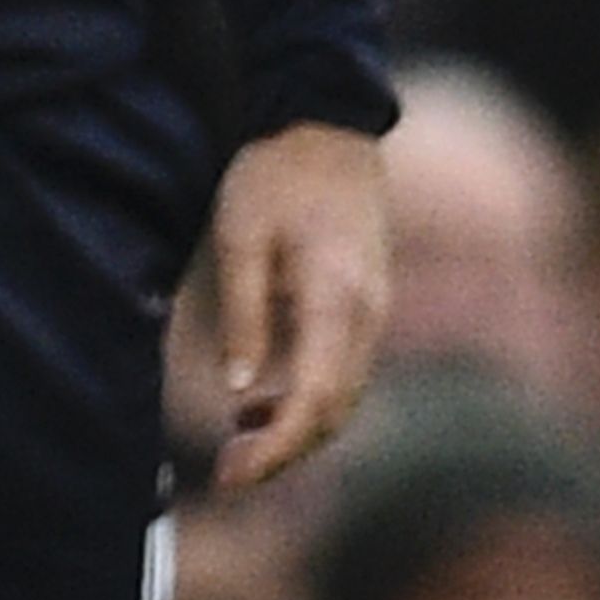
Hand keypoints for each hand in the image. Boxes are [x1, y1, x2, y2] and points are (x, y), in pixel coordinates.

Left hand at [203, 120, 386, 490]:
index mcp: (338, 301)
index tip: (233, 475)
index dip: (277, 449)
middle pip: (334, 412)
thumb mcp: (241, 237)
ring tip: (233, 443)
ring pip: (341, 398)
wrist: (325, 124)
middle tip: (225, 474)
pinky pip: (341, 371)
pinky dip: (304, 399)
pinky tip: (256, 403)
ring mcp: (374, 312)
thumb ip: (246, 315)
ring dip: (293, 429)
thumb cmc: (274, 173)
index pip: (315, 401)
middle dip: (283, 452)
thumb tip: (241, 392)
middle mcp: (368, 317)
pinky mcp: (365, 305)